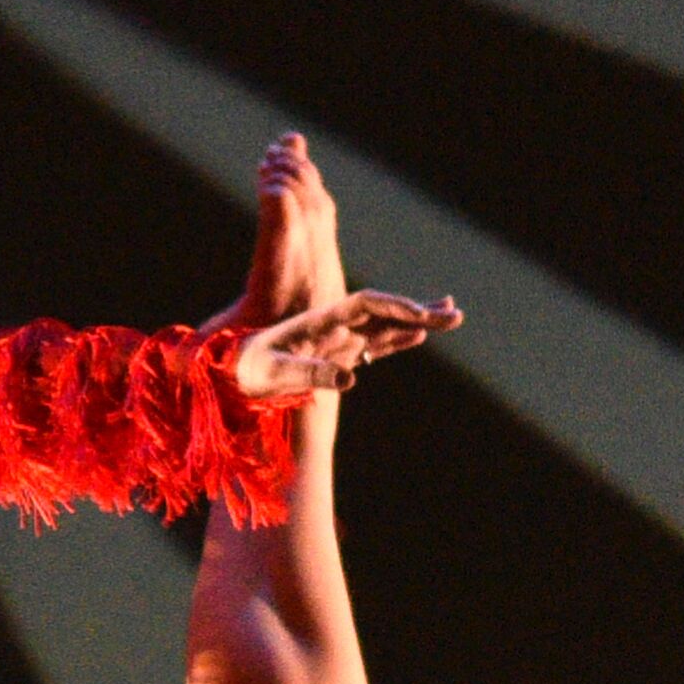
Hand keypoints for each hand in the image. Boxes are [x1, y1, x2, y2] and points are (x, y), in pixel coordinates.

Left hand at [221, 290, 457, 402]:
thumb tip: (351, 379)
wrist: (227, 373)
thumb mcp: (276, 374)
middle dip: (419, 310)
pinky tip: (419, 336)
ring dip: (416, 320)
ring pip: (385, 325)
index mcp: (320, 320)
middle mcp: (333, 324)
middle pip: (383, 310)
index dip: (395, 307)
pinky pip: (374, 344)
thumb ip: (311, 372)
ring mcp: (336, 339)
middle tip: (456, 313)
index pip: (365, 304)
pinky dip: (398, 339)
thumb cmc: (247, 371)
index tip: (422, 316)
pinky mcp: (335, 354)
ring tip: (451, 315)